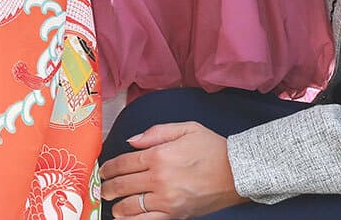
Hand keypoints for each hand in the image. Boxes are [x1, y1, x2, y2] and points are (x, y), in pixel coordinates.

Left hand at [98, 122, 241, 218]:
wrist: (238, 173)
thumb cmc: (213, 148)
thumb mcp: (185, 129)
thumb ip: (155, 132)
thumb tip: (131, 141)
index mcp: (159, 156)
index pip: (124, 163)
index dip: (109, 168)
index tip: (103, 171)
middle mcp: (160, 179)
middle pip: (123, 185)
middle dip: (108, 187)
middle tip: (102, 188)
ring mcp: (167, 200)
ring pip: (132, 206)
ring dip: (117, 206)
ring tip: (112, 204)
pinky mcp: (176, 214)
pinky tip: (125, 219)